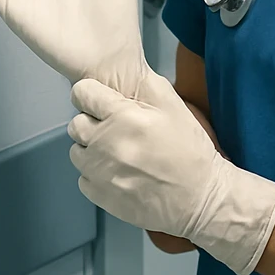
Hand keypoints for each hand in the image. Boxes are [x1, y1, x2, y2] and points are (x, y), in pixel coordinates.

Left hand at [68, 75, 274, 274]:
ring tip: (117, 153)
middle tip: (115, 129)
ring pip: (76, 151)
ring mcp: (100, 173)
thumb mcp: (174, 106)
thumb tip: (120, 75)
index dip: (93, 94)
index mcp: (123, 117)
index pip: (82, 93)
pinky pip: (83, 177)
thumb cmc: (189, 150)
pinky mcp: (99, 195)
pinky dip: (96, 174)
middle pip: (75, 123)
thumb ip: (144, 84)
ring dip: (92, 149)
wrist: (199, 198)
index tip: (104, 102)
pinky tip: (119, 173)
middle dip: (92, 122)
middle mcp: (105, 144)